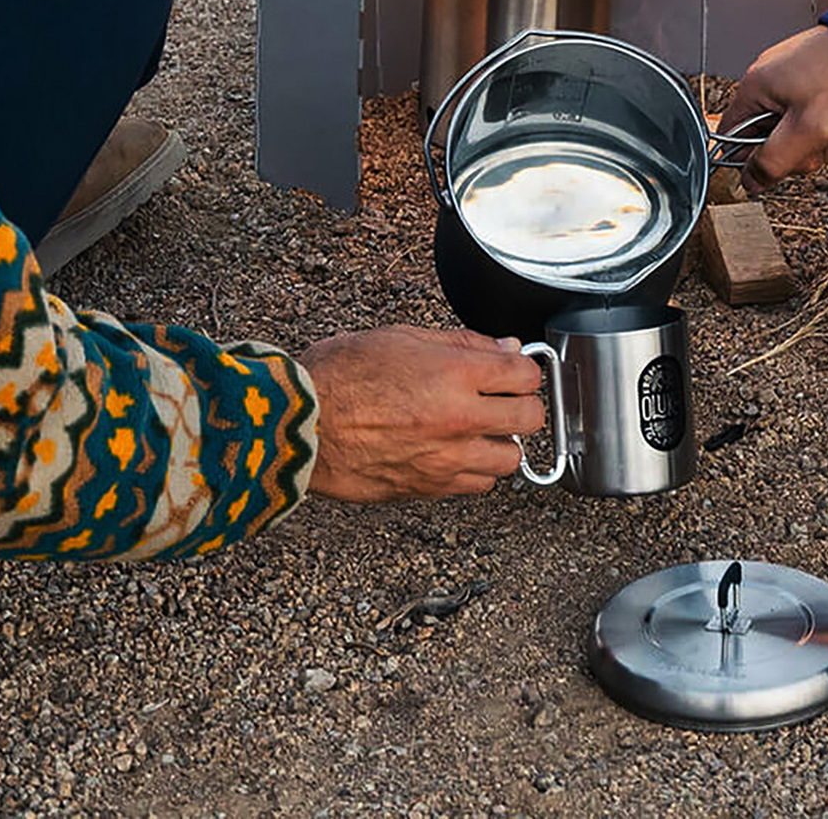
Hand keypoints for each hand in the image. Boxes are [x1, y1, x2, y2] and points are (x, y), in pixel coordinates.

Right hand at [300, 325, 544, 501]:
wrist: (296, 425)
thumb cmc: (337, 376)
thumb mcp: (401, 337)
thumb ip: (461, 343)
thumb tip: (502, 346)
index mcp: (455, 374)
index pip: (526, 374)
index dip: (523, 367)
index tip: (513, 368)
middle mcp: (459, 420)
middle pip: (531, 418)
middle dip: (523, 404)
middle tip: (504, 397)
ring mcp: (446, 459)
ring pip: (511, 460)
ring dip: (502, 442)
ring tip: (480, 428)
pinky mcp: (428, 488)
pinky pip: (477, 485)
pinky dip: (475, 470)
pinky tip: (456, 452)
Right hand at [719, 25, 827, 194]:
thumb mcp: (809, 129)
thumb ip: (774, 161)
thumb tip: (750, 181)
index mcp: (757, 89)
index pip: (734, 138)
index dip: (755, 160)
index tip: (783, 163)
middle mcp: (774, 85)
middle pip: (775, 143)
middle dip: (807, 152)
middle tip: (825, 140)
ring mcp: (800, 87)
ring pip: (807, 138)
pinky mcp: (826, 90)